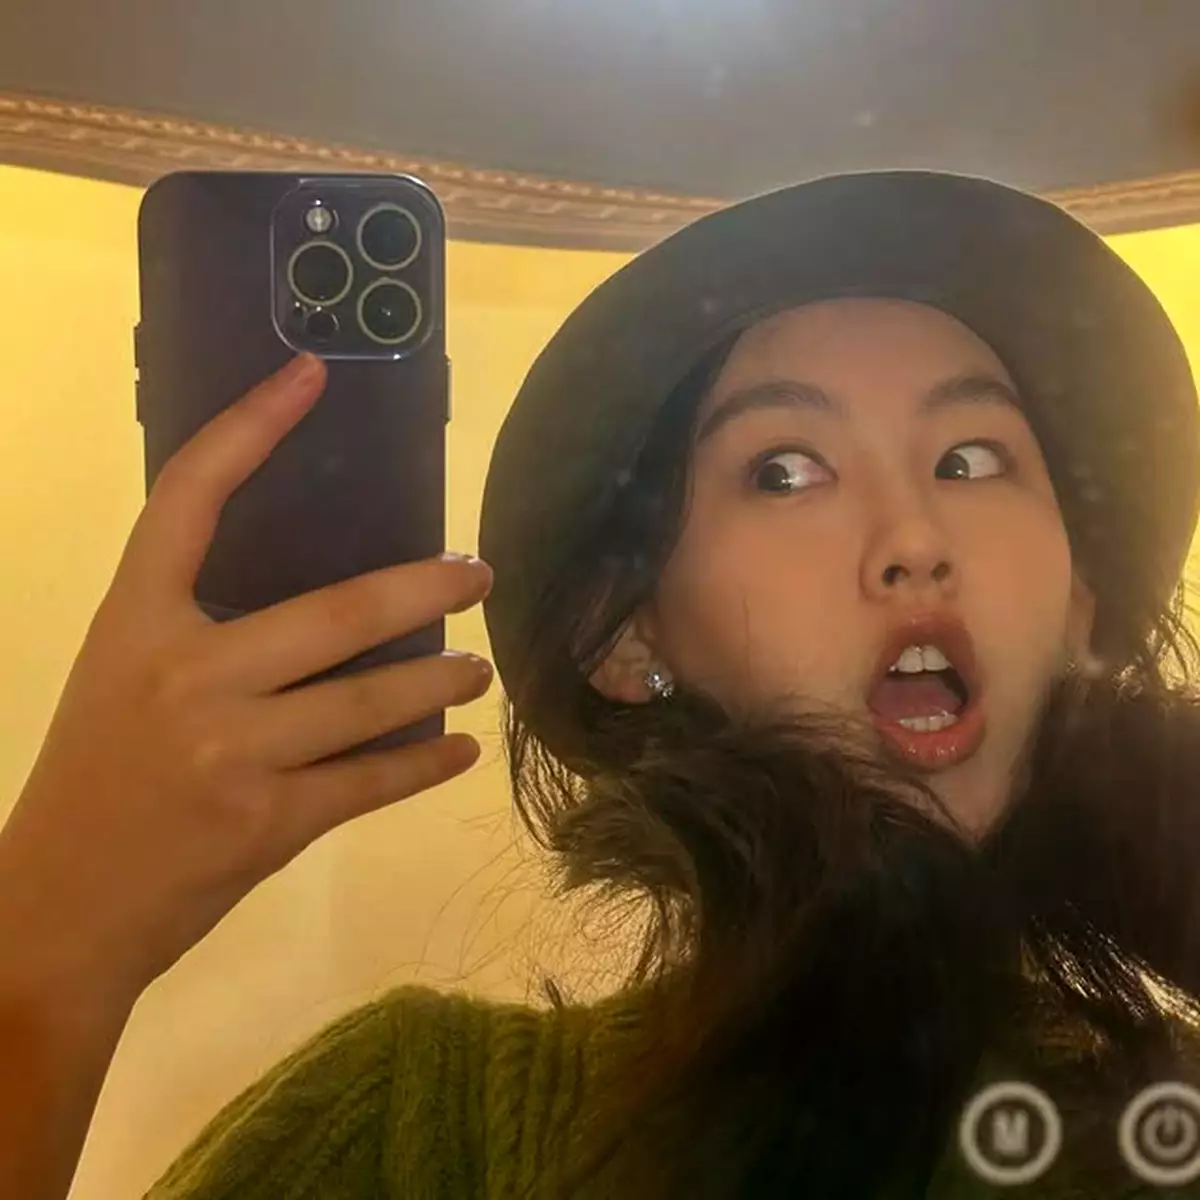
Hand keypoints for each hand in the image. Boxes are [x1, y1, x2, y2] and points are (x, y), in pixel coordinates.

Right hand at [0, 354, 492, 1003]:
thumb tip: (330, 604)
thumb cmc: (95, 776)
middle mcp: (187, 675)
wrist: (56, 906)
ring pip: (372, 701)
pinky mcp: (270, 823)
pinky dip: (424, 765)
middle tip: (478, 577)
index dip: (250, 428)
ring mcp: (232, 752)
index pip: (190, 499)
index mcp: (138, 623)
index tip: (308, 376)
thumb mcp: (125, 676)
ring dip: (443, 681)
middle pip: (339, 611)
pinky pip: (372, 781)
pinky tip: (458, 754)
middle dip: (427, 591)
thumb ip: (203, 630)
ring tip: (478, 670)